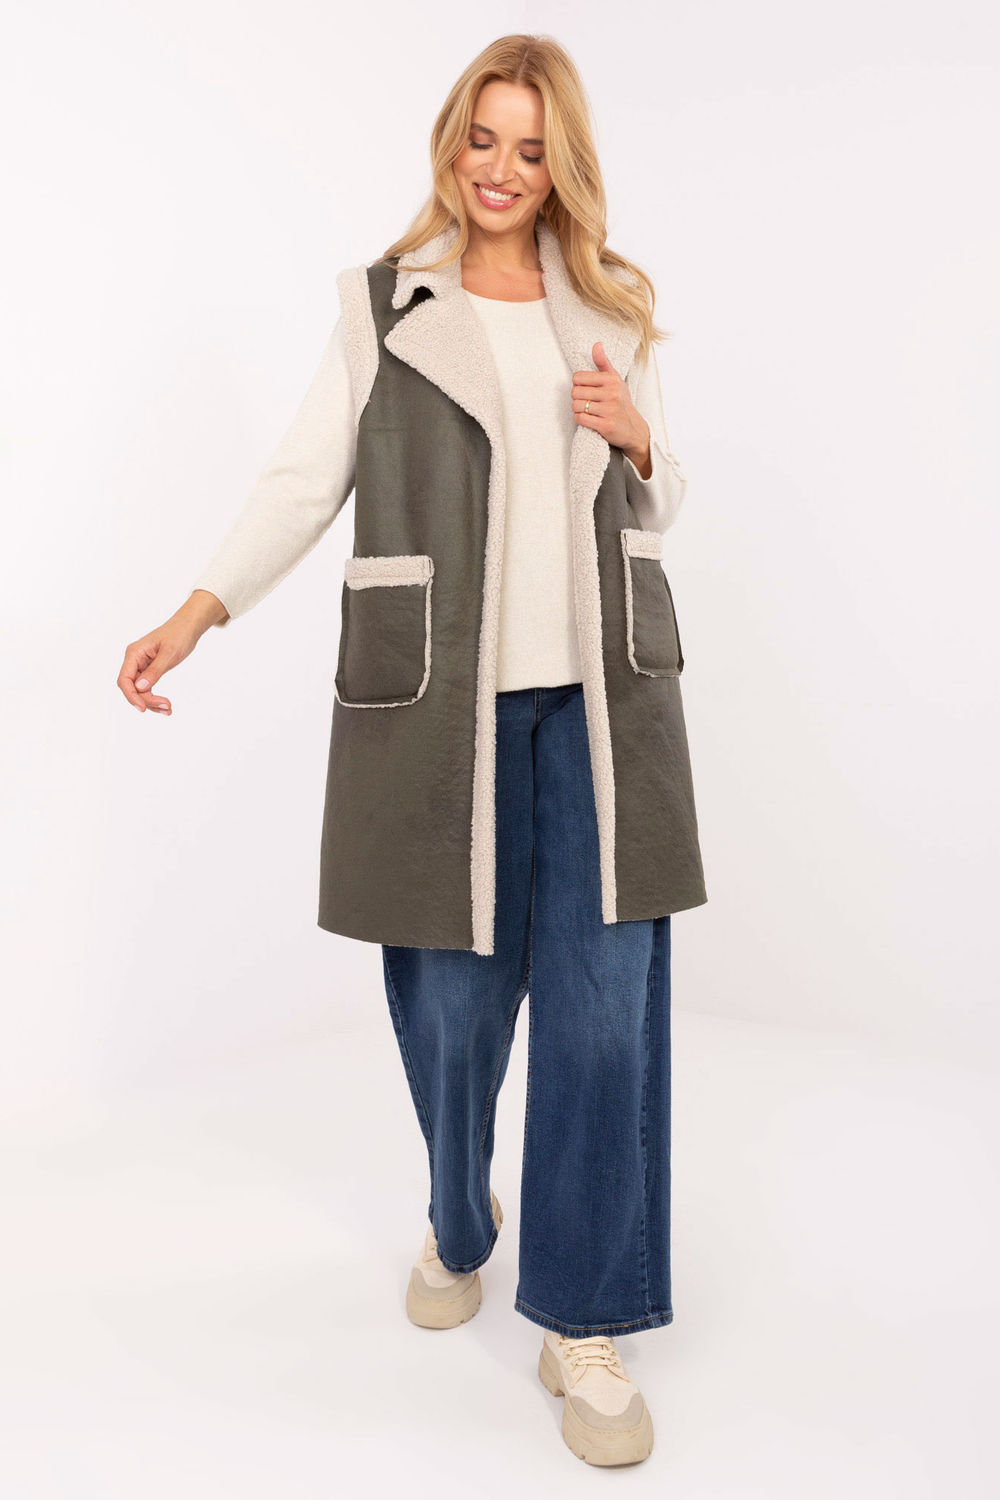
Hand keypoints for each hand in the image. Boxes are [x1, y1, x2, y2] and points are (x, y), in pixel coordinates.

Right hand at [117, 590, 226, 714]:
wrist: (188, 628)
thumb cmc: (179, 635)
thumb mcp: (169, 653)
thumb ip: (155, 670)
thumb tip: (140, 687)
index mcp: (134, 653)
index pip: (124, 679)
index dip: (131, 695)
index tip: (143, 708)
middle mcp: (134, 660)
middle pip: (132, 687)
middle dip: (146, 700)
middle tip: (166, 706)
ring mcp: (140, 666)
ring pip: (140, 690)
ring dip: (152, 702)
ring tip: (168, 709)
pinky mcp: (149, 670)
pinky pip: (147, 688)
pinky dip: (155, 697)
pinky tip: (166, 706)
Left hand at [571, 341, 650, 474]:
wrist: (633, 428)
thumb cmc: (621, 402)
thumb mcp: (615, 380)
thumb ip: (603, 363)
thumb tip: (597, 345)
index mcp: (612, 380)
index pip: (578, 377)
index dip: (577, 384)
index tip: (584, 389)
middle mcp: (612, 393)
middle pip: (575, 392)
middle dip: (576, 398)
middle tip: (584, 401)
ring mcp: (609, 410)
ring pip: (576, 406)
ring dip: (577, 409)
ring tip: (586, 410)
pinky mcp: (605, 425)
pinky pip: (581, 418)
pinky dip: (579, 419)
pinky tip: (587, 418)